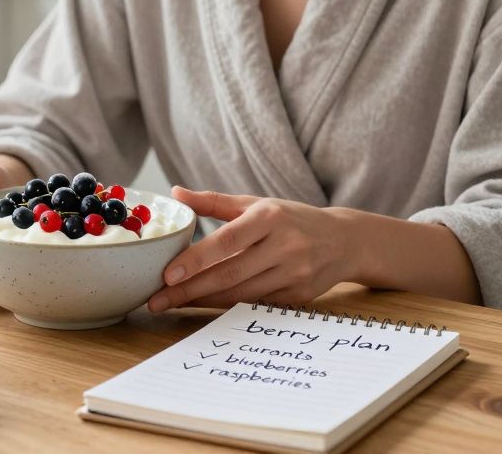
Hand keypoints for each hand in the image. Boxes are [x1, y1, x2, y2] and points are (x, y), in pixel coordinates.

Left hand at [147, 187, 357, 312]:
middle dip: (189, 290)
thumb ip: (214, 202)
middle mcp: (284, 245)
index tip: (167, 274)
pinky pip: (255, 305)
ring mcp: (294, 273)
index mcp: (269, 217)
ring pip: (240, 294)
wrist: (345, 240)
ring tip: (171, 304)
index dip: (196, 260)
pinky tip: (202, 307)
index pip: (226, 241)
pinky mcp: (299, 296)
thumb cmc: (291, 219)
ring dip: (203, 301)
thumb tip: (175, 193)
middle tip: (156, 300)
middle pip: (229, 274)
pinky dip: (226, 307)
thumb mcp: (256, 203)